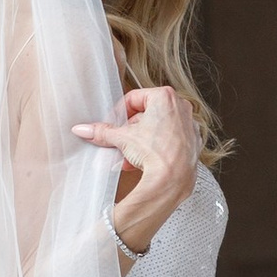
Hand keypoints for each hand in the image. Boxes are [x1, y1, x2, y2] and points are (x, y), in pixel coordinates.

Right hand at [72, 84, 196, 255]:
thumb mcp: (122, 138)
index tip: (113, 124)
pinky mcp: (193, 143)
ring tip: (129, 156)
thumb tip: (83, 129)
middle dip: (130, 131)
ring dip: (140, 142)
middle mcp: (181, 107)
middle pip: (146, 114)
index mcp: (165, 97)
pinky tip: (143, 162)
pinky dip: (156, 148)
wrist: (174, 179)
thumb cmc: (155, 152)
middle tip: (120, 142)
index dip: (119, 112)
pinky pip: (169, 141)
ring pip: (158, 129)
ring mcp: (189, 125)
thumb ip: (102, 131)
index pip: (134, 98)